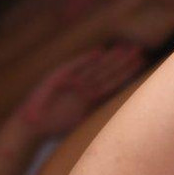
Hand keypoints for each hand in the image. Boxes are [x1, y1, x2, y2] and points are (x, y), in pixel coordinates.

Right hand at [14, 43, 145, 136]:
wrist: (32, 125)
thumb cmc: (55, 126)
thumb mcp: (82, 122)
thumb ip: (97, 116)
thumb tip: (123, 124)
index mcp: (90, 96)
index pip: (112, 82)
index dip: (126, 73)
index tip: (141, 62)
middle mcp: (82, 85)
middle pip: (106, 72)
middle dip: (122, 62)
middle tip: (139, 50)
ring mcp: (71, 80)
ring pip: (93, 67)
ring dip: (108, 58)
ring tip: (124, 48)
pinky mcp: (57, 77)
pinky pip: (73, 67)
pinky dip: (85, 60)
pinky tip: (98, 52)